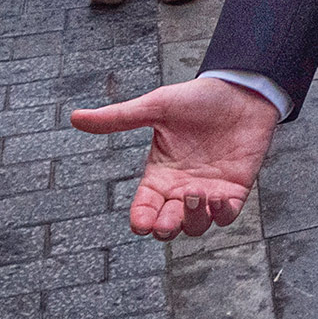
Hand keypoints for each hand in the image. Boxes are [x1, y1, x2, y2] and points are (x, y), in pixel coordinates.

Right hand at [70, 77, 278, 237]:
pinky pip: (227, 216)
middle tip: (167, 217)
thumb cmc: (198, 98)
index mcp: (159, 174)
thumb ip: (119, 118)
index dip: (141, 219)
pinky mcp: (234, 190)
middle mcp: (181, 188)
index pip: (144, 207)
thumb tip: (75, 118)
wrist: (241, 90)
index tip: (141, 222)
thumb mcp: (156, 107)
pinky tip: (218, 199)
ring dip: (193, 219)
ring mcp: (209, 192)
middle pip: (168, 225)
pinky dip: (222, 215)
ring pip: (196, 226)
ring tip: (195, 194)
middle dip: (165, 228)